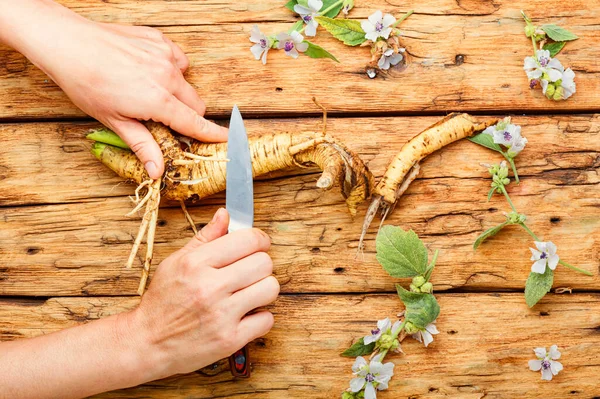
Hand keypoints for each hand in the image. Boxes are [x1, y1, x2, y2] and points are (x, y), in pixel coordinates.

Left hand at [2, 0, 226, 178]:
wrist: (69, 43)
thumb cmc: (86, 83)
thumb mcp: (114, 120)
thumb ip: (142, 145)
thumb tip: (158, 171)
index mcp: (158, 100)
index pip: (195, 123)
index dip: (212, 134)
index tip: (227, 140)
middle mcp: (167, 77)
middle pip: (196, 103)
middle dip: (188, 115)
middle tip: (165, 119)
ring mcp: (165, 56)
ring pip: (186, 81)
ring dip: (177, 92)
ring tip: (149, 91)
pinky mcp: (160, 40)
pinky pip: (177, 59)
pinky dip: (169, 68)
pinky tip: (148, 70)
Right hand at [127, 209, 278, 377]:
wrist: (148, 343)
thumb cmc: (163, 301)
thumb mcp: (176, 262)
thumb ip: (205, 237)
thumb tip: (225, 214)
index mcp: (196, 263)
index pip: (249, 240)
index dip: (259, 240)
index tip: (258, 245)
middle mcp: (210, 287)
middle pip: (264, 263)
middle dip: (260, 265)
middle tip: (249, 272)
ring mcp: (221, 315)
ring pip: (270, 288)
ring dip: (263, 290)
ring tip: (248, 293)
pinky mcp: (230, 340)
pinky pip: (267, 319)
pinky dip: (260, 318)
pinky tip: (244, 315)